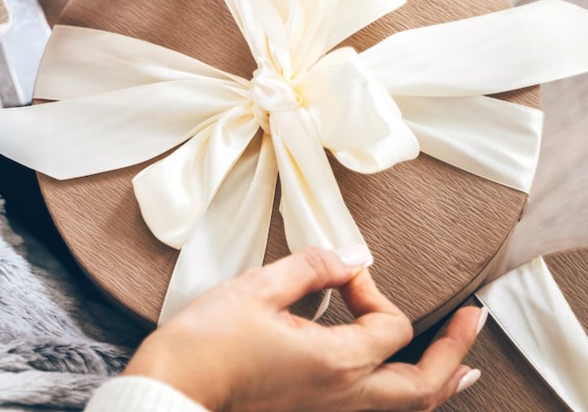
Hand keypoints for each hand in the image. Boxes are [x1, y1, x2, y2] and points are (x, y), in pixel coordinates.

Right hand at [124, 248, 485, 411]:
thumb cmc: (208, 341)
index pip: (388, 323)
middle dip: (455, 350)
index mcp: (335, 362)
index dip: (370, 286)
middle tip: (475, 319)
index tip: (341, 271)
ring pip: (407, 408)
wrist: (175, 388)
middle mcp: (343, 396)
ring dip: (441, 383)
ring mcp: (329, 410)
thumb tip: (351, 254)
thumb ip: (312, 267)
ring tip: (466, 368)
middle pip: (424, 386)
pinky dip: (407, 400)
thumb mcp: (257, 288)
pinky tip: (408, 389)